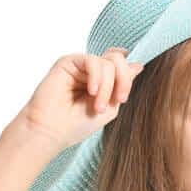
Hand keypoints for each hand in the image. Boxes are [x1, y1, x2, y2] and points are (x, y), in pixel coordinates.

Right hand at [19, 48, 144, 152]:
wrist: (52, 131)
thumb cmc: (77, 124)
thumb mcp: (110, 106)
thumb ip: (123, 85)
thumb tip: (139, 64)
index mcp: (102, 81)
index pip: (123, 65)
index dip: (127, 77)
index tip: (122, 98)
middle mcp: (92, 71)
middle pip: (119, 60)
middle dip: (123, 81)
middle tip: (117, 101)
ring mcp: (80, 66)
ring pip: (108, 62)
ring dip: (107, 87)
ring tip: (97, 106)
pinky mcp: (68, 62)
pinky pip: (92, 60)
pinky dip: (97, 77)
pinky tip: (91, 92)